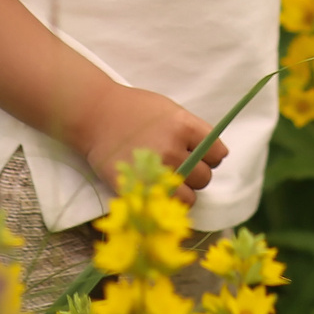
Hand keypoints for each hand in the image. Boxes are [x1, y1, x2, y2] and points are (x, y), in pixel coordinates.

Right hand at [69, 83, 227, 203]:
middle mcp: (174, 149)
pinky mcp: (140, 186)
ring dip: (184, 191)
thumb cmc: (133, 108)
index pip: (218, 154)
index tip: (200, 155)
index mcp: (184, 126)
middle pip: (205, 177)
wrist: (96, 113)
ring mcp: (157, 170)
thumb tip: (212, 153)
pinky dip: (167, 201)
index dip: (211, 156)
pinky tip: (160, 190)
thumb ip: (192, 131)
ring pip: (191, 196)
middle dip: (196, 174)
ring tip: (169, 180)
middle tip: (179, 167)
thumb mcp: (169, 110)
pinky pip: (168, 204)